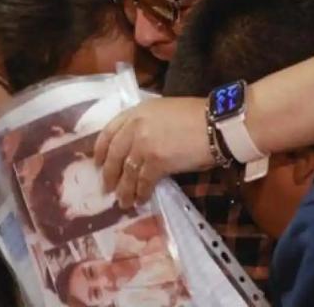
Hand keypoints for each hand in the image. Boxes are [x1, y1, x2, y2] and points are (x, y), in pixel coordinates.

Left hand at [94, 97, 213, 207]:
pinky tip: (141, 200)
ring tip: (123, 202)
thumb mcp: (164, 111)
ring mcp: (144, 144)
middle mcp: (136, 126)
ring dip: (124, 190)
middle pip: (114, 154)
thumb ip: (147, 124)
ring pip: (127, 172)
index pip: (109, 131)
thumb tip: (139, 146)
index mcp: (137, 111)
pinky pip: (143, 182)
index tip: (97, 162)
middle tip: (107, 187)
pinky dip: (141, 193)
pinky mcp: (156, 161)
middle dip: (109, 173)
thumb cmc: (197, 116)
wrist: (216, 123)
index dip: (101, 149)